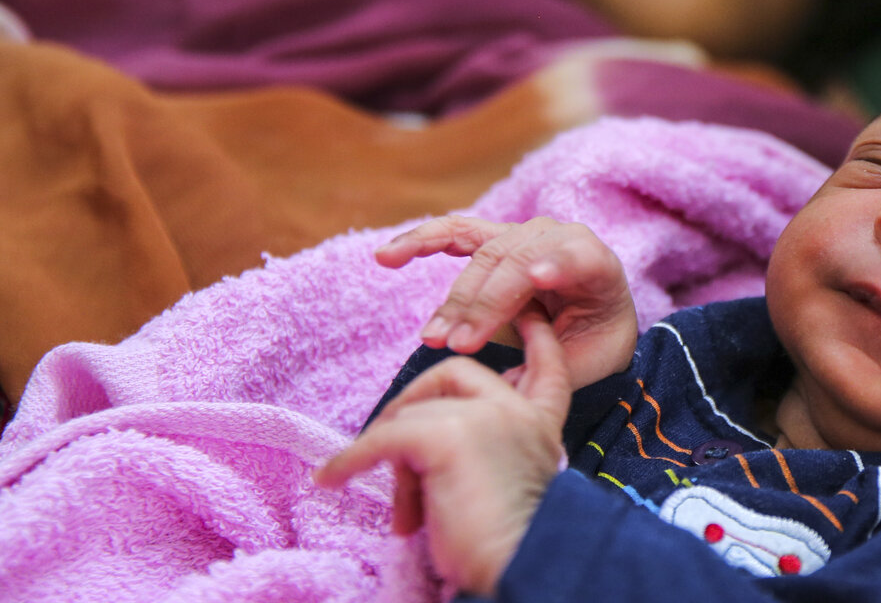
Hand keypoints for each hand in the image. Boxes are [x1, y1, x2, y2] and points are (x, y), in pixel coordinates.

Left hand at [315, 313, 571, 595]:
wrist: (522, 563)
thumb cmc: (508, 542)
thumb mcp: (506, 478)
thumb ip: (485, 447)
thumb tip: (422, 450)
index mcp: (541, 423)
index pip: (546, 363)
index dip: (535, 337)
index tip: (526, 316)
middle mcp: (518, 410)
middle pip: (456, 372)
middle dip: (416, 398)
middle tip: (391, 440)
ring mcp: (484, 416)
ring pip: (414, 415)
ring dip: (392, 460)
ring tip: (401, 509)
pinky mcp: (448, 436)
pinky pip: (384, 439)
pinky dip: (352, 458)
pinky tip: (333, 477)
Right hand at [377, 215, 638, 388]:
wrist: (591, 320)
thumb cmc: (591, 343)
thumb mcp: (585, 362)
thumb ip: (549, 366)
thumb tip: (498, 385)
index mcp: (598, 264)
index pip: (578, 256)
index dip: (557, 263)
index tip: (536, 278)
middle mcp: (559, 237)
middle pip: (517, 260)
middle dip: (486, 303)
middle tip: (460, 346)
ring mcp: (523, 233)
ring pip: (484, 255)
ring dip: (456, 297)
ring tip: (436, 336)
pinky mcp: (492, 239)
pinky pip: (453, 233)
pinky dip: (420, 241)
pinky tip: (387, 256)